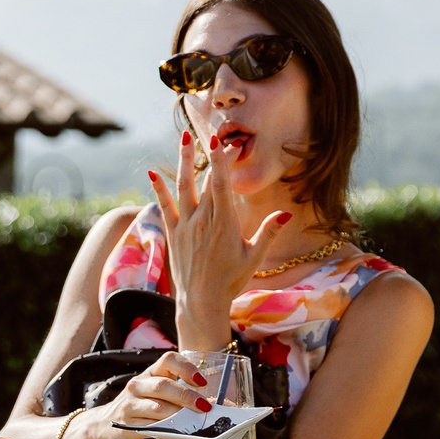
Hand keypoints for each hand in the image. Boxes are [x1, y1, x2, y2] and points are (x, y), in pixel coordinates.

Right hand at [81, 350, 214, 438]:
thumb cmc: (138, 410)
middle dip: (187, 395)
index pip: (168, 359)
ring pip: (157, 407)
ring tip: (195, 421)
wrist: (103, 428)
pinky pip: (149, 427)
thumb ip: (176, 396)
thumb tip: (211, 404)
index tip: (202, 381)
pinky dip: (166, 430)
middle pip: (163, 385)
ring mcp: (130, 406)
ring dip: (179, 414)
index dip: (186, 367)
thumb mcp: (154, 396)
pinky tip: (178, 433)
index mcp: (149, 374)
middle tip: (205, 406)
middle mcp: (137, 386)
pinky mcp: (126, 426)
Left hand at [149, 131, 291, 349]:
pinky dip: (158, 188)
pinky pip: (164, 205)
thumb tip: (287, 213)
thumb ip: (268, 232)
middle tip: (220, 136)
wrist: (200, 302)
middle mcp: (202, 220)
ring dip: (183, 160)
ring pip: (183, 186)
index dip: (222, 161)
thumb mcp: (254, 257)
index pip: (222, 185)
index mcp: (224, 223)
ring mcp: (185, 225)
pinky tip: (152, 172)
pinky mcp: (172, 233)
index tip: (223, 142)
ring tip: (183, 138)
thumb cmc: (231, 281)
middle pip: (206, 180)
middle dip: (213, 156)